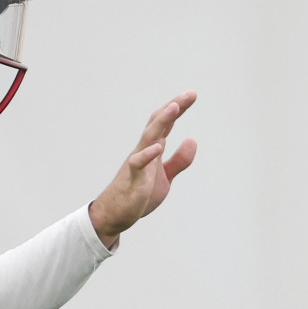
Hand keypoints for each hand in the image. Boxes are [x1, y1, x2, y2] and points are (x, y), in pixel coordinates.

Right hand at [89, 90, 197, 248]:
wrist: (115, 215)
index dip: (178, 109)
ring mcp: (137, 163)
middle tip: (190, 94)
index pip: (165, 124)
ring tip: (174, 107)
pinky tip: (159, 147)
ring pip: (149, 138)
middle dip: (173, 108)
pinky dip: (148, 155)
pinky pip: (138, 164)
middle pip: (158, 124)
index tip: (191, 94)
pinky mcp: (132, 180)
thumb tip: (192, 140)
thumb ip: (179, 160)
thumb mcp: (165, 178)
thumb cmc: (137, 194)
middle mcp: (144, 151)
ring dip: (161, 122)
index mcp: (152, 150)